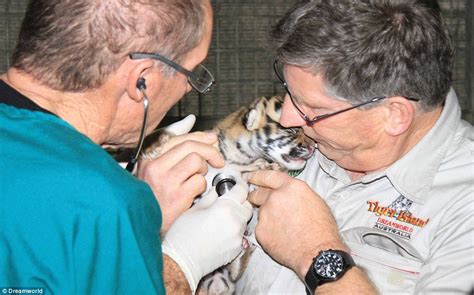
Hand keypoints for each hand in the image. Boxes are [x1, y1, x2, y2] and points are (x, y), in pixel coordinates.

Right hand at [137, 115, 224, 231]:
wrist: (144, 228)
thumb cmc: (154, 200)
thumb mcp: (157, 172)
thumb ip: (173, 149)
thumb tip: (190, 121)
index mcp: (149, 159)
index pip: (178, 138)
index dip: (199, 136)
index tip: (212, 139)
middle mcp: (154, 167)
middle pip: (190, 146)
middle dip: (209, 151)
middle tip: (218, 161)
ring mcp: (165, 181)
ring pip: (196, 161)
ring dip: (204, 170)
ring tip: (199, 180)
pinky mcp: (177, 196)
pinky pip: (199, 181)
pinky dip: (201, 187)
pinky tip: (194, 194)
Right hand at [162, 174, 252, 291]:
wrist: (182, 262)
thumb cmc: (183, 234)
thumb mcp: (194, 209)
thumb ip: (210, 197)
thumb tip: (217, 191)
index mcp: (225, 207)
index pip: (242, 190)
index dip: (239, 185)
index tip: (236, 184)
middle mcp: (236, 221)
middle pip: (247, 205)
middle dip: (240, 201)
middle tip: (228, 201)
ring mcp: (238, 236)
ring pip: (244, 220)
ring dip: (237, 216)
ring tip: (221, 219)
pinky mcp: (237, 249)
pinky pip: (241, 234)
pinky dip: (234, 230)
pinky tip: (220, 232)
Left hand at [248, 170, 346, 278]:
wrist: (317, 253)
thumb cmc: (322, 230)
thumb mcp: (315, 201)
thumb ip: (296, 194)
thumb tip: (288, 195)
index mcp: (291, 187)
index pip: (269, 176)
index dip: (258, 176)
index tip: (252, 177)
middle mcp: (276, 197)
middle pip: (258, 193)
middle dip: (256, 195)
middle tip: (257, 200)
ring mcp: (266, 214)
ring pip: (261, 212)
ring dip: (267, 217)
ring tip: (282, 228)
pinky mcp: (260, 231)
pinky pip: (261, 228)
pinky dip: (267, 232)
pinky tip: (280, 238)